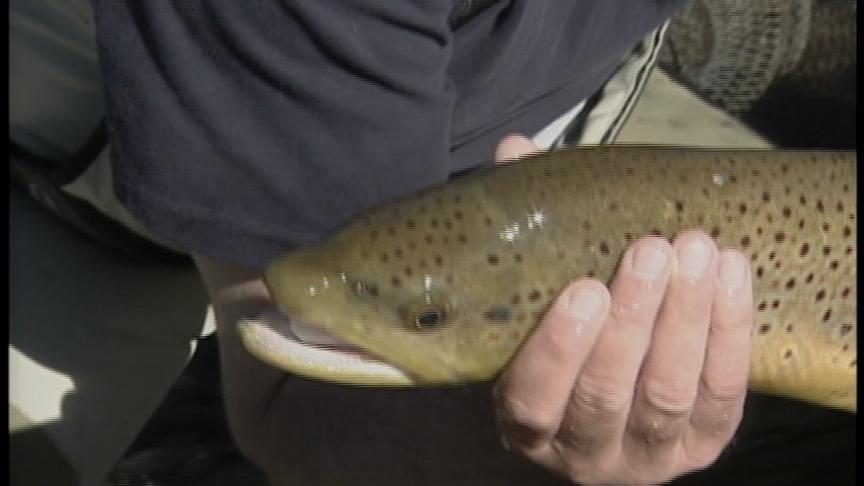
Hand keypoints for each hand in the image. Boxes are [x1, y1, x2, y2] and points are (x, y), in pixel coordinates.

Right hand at [493, 228, 753, 483]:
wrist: (613, 382)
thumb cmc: (564, 337)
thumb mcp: (530, 319)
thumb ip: (533, 273)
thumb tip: (530, 180)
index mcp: (527, 429)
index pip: (533, 402)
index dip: (559, 350)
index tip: (585, 290)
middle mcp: (584, 455)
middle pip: (606, 395)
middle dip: (633, 319)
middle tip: (650, 253)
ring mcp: (647, 456)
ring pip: (668, 394)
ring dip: (684, 317)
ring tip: (694, 253)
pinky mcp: (702, 445)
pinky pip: (721, 393)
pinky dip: (728, 330)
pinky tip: (729, 271)